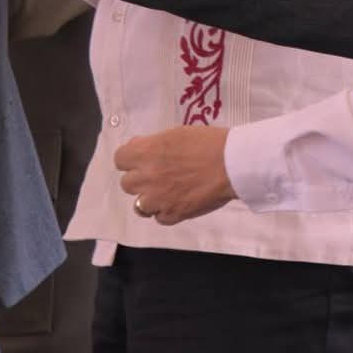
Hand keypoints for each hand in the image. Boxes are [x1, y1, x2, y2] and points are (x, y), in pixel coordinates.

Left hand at [115, 125, 236, 223]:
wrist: (232, 163)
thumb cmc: (207, 142)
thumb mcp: (175, 134)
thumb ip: (153, 144)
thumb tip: (138, 149)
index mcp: (145, 152)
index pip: (120, 159)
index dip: (130, 159)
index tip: (142, 158)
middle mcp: (146, 177)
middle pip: (127, 184)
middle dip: (140, 179)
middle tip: (158, 174)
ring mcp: (158, 199)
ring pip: (139, 205)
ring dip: (150, 198)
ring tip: (168, 192)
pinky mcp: (173, 215)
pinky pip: (159, 218)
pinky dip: (166, 212)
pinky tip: (178, 202)